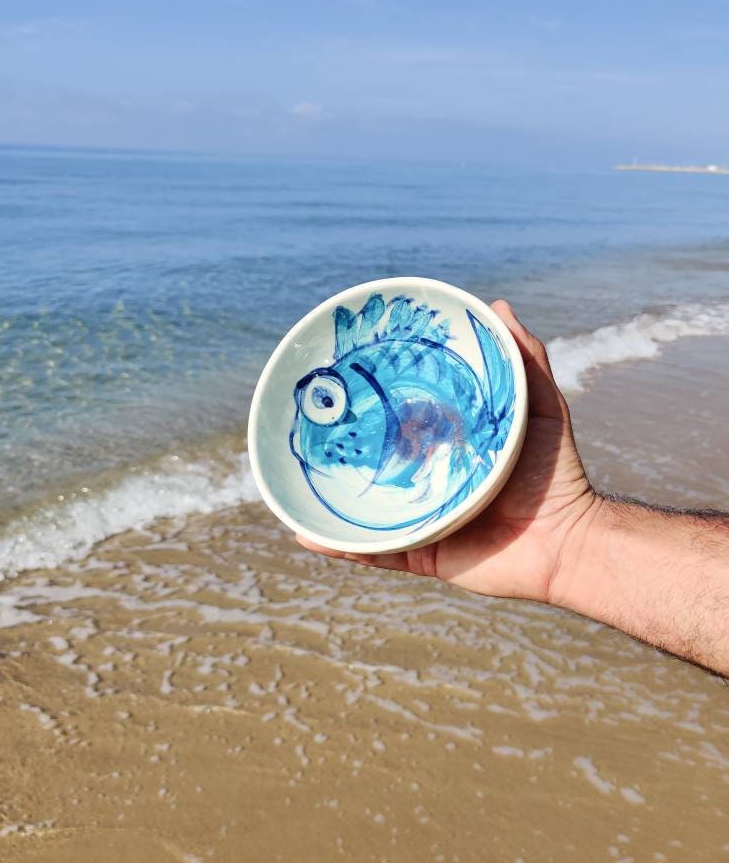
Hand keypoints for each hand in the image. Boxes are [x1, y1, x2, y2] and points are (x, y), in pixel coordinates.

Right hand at [296, 300, 597, 603]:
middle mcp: (430, 482)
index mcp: (449, 449)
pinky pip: (374, 554)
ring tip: (294, 477)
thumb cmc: (557, 474)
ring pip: (365, 509)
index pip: (406, 423)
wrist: (568, 542)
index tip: (349, 380)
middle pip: (378, 464)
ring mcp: (422, 520)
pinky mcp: (422, 555)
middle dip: (344, 450)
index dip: (379, 405)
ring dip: (328, 498)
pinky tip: (306, 534)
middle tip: (311, 426)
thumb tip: (497, 306)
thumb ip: (525, 360)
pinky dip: (340, 548)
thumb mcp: (542, 407)